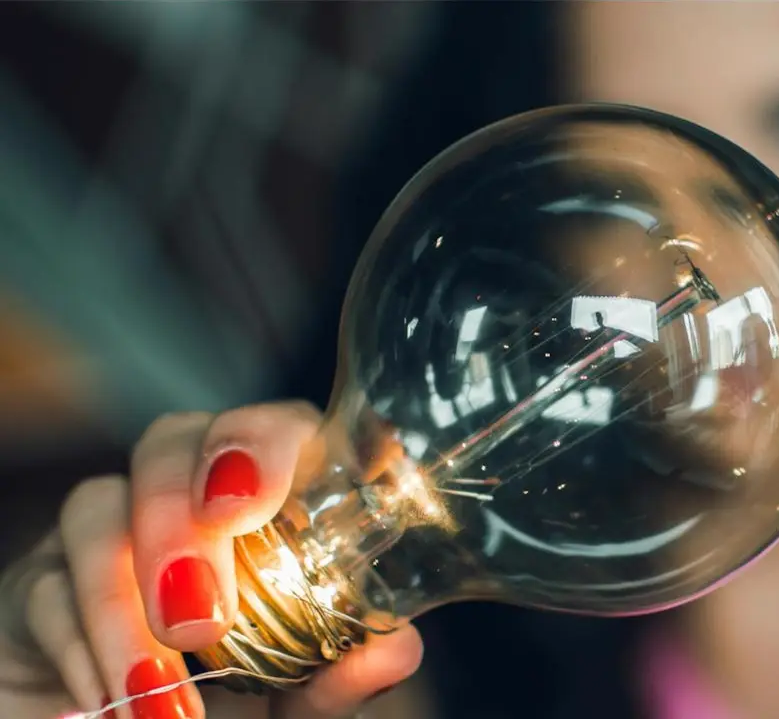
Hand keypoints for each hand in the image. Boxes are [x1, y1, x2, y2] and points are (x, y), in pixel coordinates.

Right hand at [0, 403, 424, 717]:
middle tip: (202, 618)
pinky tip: (108, 700)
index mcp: (269, 494)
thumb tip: (397, 651)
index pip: (274, 426)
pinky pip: (43, 586)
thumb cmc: (243, 693)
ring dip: (124, 599)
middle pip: (171, 443)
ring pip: (95, 507)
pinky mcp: (41, 579)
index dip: (263, 443)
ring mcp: (109, 526)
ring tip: (159, 685)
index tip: (251, 506)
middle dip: (179, 522)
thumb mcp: (302, 689)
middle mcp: (186, 489)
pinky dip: (80, 645)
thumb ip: (343, 669)